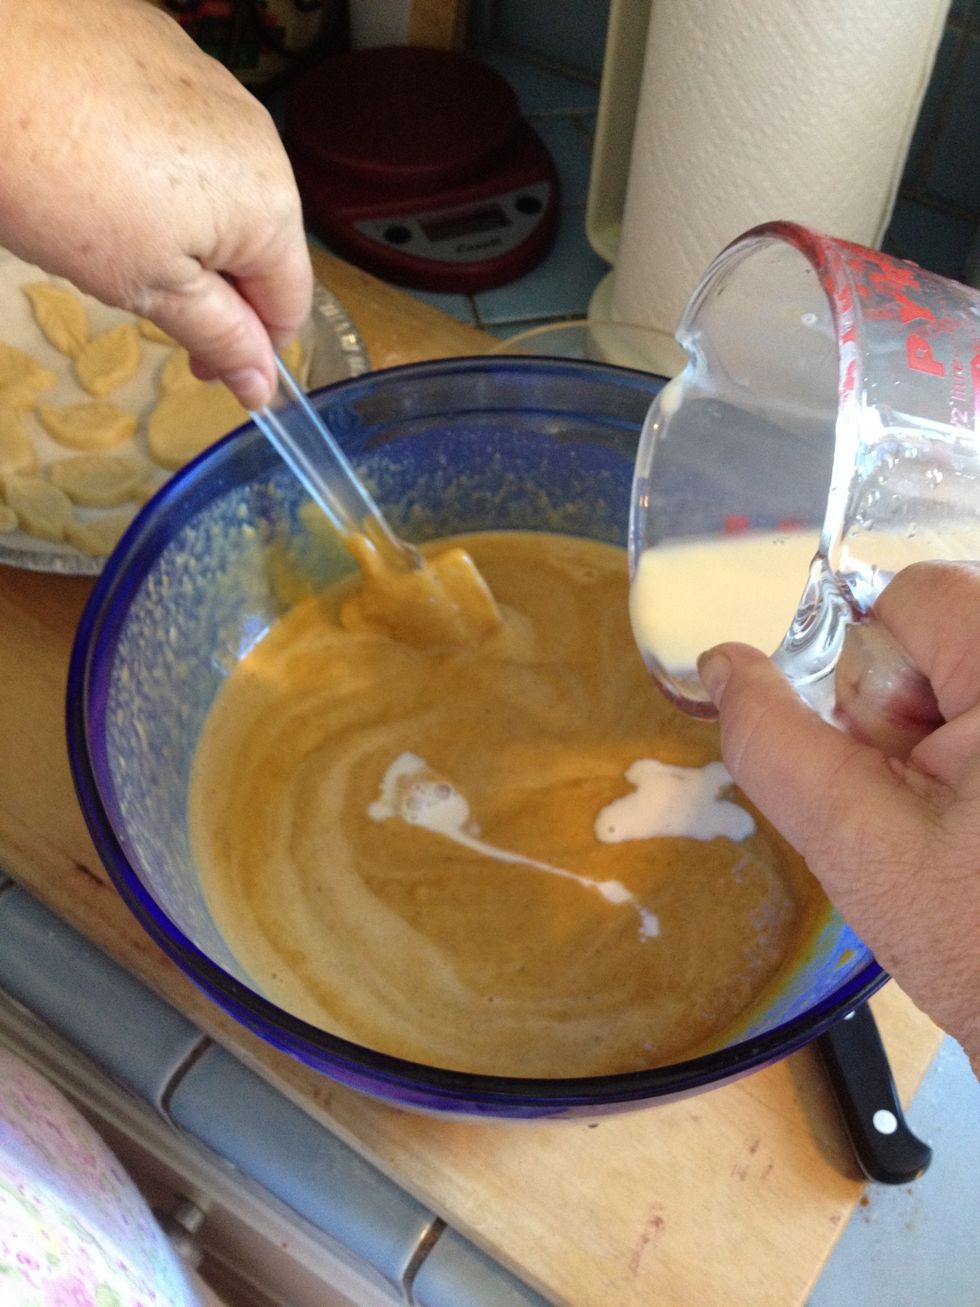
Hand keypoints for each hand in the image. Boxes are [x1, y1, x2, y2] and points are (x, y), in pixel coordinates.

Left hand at [0, 0, 311, 406]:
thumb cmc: (63, 182)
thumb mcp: (147, 286)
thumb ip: (218, 336)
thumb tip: (263, 387)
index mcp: (272, 206)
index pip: (291, 304)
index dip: (250, 349)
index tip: (200, 368)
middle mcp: (262, 139)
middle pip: (258, 242)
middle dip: (212, 281)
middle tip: (138, 290)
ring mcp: (215, 87)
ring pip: (221, 187)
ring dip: (184, 223)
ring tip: (110, 222)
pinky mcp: (166, 51)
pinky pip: (183, 132)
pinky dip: (155, 163)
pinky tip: (100, 165)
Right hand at [698, 561, 979, 1074]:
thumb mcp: (853, 838)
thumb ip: (773, 739)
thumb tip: (720, 661)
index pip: (913, 594)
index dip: (875, 675)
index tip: (895, 763)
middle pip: (943, 630)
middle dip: (908, 710)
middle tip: (929, 806)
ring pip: (961, 674)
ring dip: (937, 737)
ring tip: (959, 823)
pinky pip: (975, 715)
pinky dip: (965, 755)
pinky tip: (977, 824)